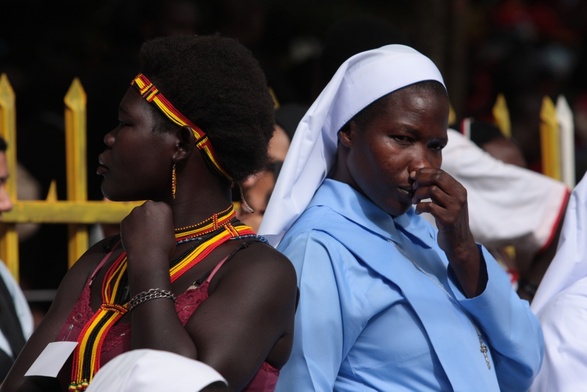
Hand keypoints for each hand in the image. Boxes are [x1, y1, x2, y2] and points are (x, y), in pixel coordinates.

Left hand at [120, 201, 175, 270]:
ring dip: (139, 223)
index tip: (160, 226)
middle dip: (149, 217)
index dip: (161, 218)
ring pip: (137, 216)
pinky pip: (129, 223)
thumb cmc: (163, 247)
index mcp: (163, 207)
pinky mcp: (124, 220)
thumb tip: (159, 224)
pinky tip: (136, 239)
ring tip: (143, 237)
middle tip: (151, 230)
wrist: (148, 257)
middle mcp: (148, 206)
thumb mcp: (171, 231)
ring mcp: (134, 212)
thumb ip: (164, 223)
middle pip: (149, 209)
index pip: (162, 208)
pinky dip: (131, 229)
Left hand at [411, 168, 484, 295]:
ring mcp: (455, 207)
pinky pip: (429, 206)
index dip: (424, 172)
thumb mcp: (447, 201)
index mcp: (459, 189)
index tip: (413, 177)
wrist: (458, 242)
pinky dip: (419, 207)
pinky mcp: (448, 219)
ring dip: (418, 194)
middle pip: (437, 178)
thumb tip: (417, 174)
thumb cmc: (448, 220)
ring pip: (431, 190)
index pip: (440, 173)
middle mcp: (460, 196)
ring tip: (414, 201)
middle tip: (412, 187)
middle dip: (421, 180)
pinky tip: (418, 212)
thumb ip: (438, 189)